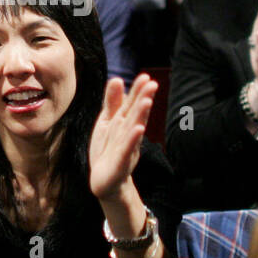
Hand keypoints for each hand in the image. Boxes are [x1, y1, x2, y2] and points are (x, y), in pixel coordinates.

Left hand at [89, 74, 157, 200]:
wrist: (105, 181)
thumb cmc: (107, 149)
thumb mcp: (107, 122)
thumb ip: (112, 102)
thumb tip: (117, 79)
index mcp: (124, 123)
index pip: (132, 104)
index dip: (138, 91)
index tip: (146, 76)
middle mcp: (128, 134)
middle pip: (136, 114)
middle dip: (143, 99)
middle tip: (152, 84)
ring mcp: (126, 148)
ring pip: (133, 129)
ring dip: (140, 116)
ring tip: (146, 101)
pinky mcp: (121, 163)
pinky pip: (127, 149)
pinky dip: (132, 140)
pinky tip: (138, 129)